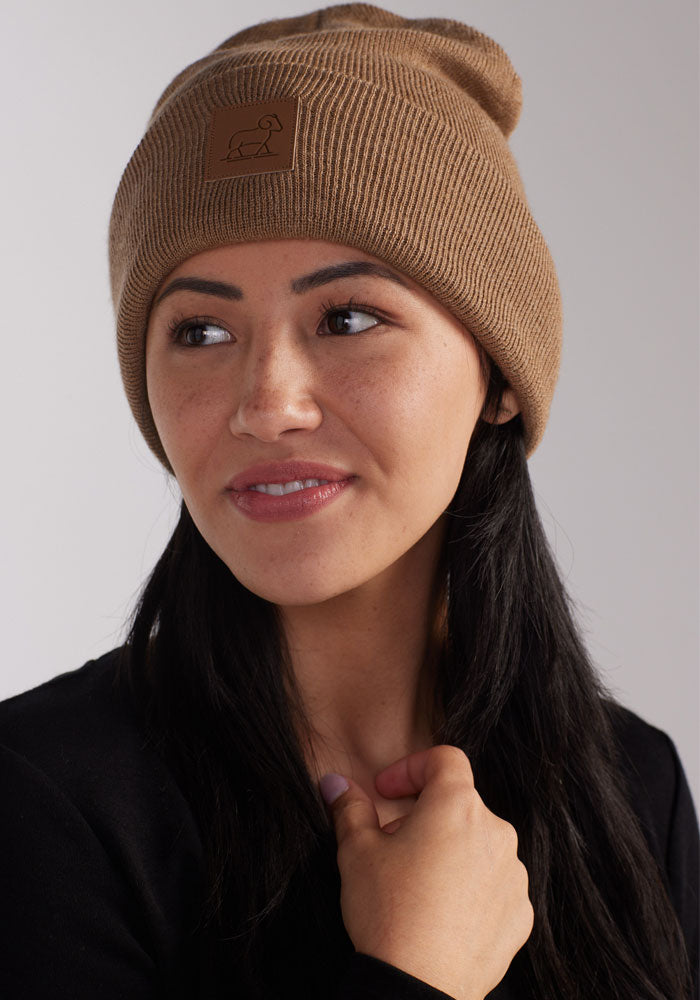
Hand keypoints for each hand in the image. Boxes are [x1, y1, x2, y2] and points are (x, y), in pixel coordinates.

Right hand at [320, 745, 532, 999]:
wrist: (417, 989)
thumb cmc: (387, 912)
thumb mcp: (356, 851)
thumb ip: (349, 807)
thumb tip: (334, 781)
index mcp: (457, 806)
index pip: (444, 760)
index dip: (411, 768)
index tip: (385, 792)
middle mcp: (495, 832)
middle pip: (459, 804)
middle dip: (424, 815)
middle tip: (391, 843)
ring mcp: (512, 875)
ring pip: (478, 845)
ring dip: (450, 851)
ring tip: (415, 883)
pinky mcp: (520, 914)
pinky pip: (493, 885)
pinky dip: (470, 888)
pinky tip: (440, 912)